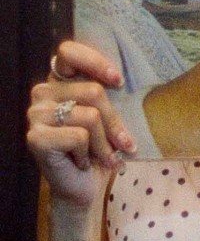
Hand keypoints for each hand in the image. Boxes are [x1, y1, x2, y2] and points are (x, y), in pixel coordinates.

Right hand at [27, 42, 135, 210]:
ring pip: (90, 116)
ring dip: (105, 143)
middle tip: (122, 143)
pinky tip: (82, 162)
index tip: (118, 82)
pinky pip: (79, 136)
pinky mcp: (36, 138)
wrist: (85, 188)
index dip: (95, 62)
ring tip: (104, 156)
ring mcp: (36, 115)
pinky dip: (89, 153)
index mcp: (58, 81)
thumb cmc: (99, 149)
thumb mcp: (107, 116)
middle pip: (93, 91)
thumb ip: (107, 94)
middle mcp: (42, 93)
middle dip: (115, 122)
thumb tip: (120, 81)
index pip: (68, 52)